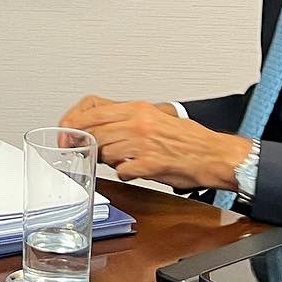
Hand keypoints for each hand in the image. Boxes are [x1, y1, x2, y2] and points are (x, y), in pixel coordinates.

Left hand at [59, 96, 247, 189]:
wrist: (215, 155)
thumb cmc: (188, 139)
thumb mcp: (155, 117)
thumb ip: (125, 119)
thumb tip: (97, 127)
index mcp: (137, 108)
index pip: (91, 108)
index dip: (73, 120)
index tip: (66, 131)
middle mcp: (137, 123)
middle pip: (92, 131)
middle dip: (84, 144)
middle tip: (82, 151)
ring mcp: (142, 144)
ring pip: (105, 152)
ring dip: (108, 160)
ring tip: (124, 160)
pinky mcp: (150, 164)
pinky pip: (123, 171)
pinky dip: (126, 173)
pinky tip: (137, 170)